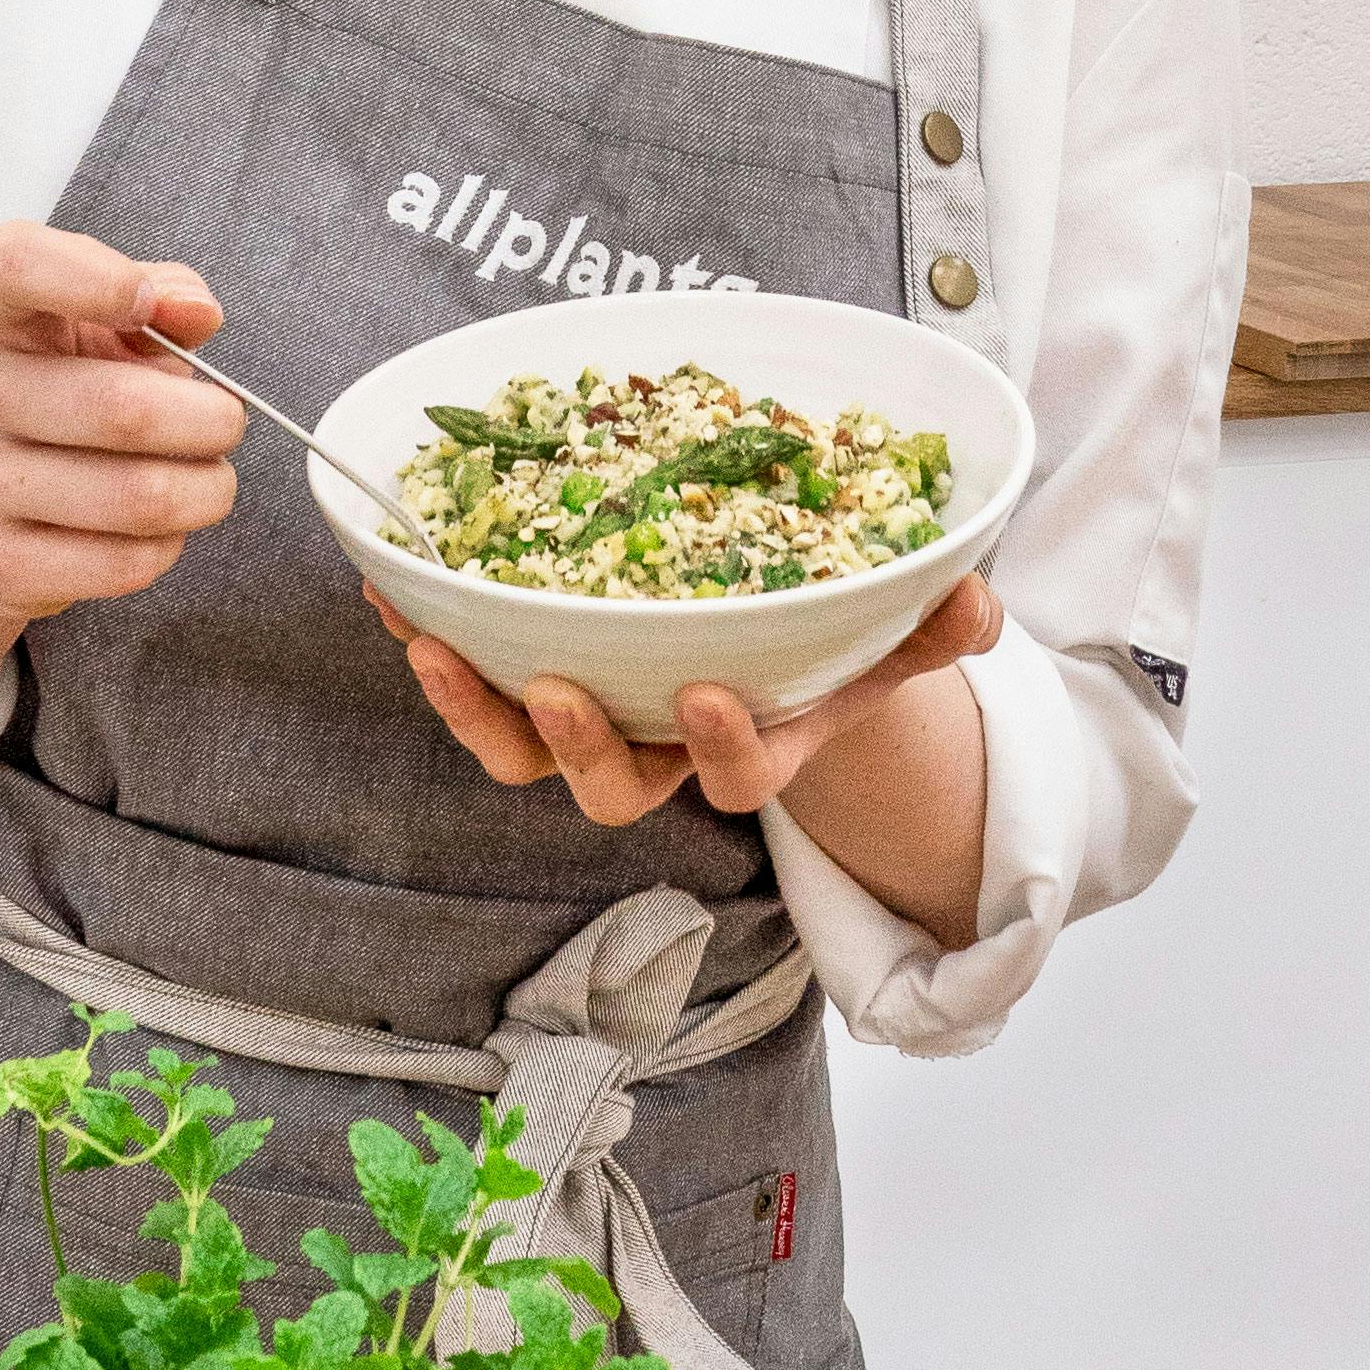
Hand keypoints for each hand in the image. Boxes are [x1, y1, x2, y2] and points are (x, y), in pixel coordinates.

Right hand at [0, 217, 246, 622]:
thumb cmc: (71, 387)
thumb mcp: (111, 323)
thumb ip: (165, 295)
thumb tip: (197, 313)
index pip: (14, 263)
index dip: (93, 278)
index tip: (148, 306)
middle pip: (122, 408)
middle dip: (211, 421)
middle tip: (227, 424)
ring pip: (138, 496)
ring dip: (205, 491)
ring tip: (206, 480)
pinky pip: (123, 563)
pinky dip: (168, 547)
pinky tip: (160, 529)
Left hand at [370, 572, 1001, 826]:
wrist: (758, 645)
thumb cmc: (822, 643)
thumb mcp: (886, 634)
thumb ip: (929, 624)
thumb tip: (977, 599)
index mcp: (751, 743)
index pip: (736, 773)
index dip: (719, 747)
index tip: (705, 693)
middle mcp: (660, 750)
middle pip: (610, 783)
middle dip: (578, 746)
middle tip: (558, 689)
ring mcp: (589, 722)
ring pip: (518, 751)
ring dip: (473, 705)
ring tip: (435, 646)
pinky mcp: (528, 677)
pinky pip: (471, 676)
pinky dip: (430, 634)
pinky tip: (392, 586)